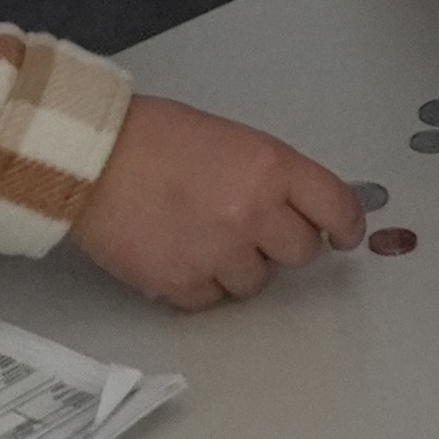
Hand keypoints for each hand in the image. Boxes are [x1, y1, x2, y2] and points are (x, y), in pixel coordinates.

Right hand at [71, 96, 366, 309]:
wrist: (91, 159)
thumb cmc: (154, 138)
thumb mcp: (231, 140)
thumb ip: (271, 175)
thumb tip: (302, 207)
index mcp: (270, 167)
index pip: (336, 207)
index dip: (347, 224)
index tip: (346, 234)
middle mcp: (252, 213)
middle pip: (302, 253)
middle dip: (283, 242)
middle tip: (253, 226)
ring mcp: (218, 253)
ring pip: (257, 282)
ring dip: (239, 265)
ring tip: (202, 232)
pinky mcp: (182, 284)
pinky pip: (213, 299)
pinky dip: (200, 282)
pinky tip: (178, 250)